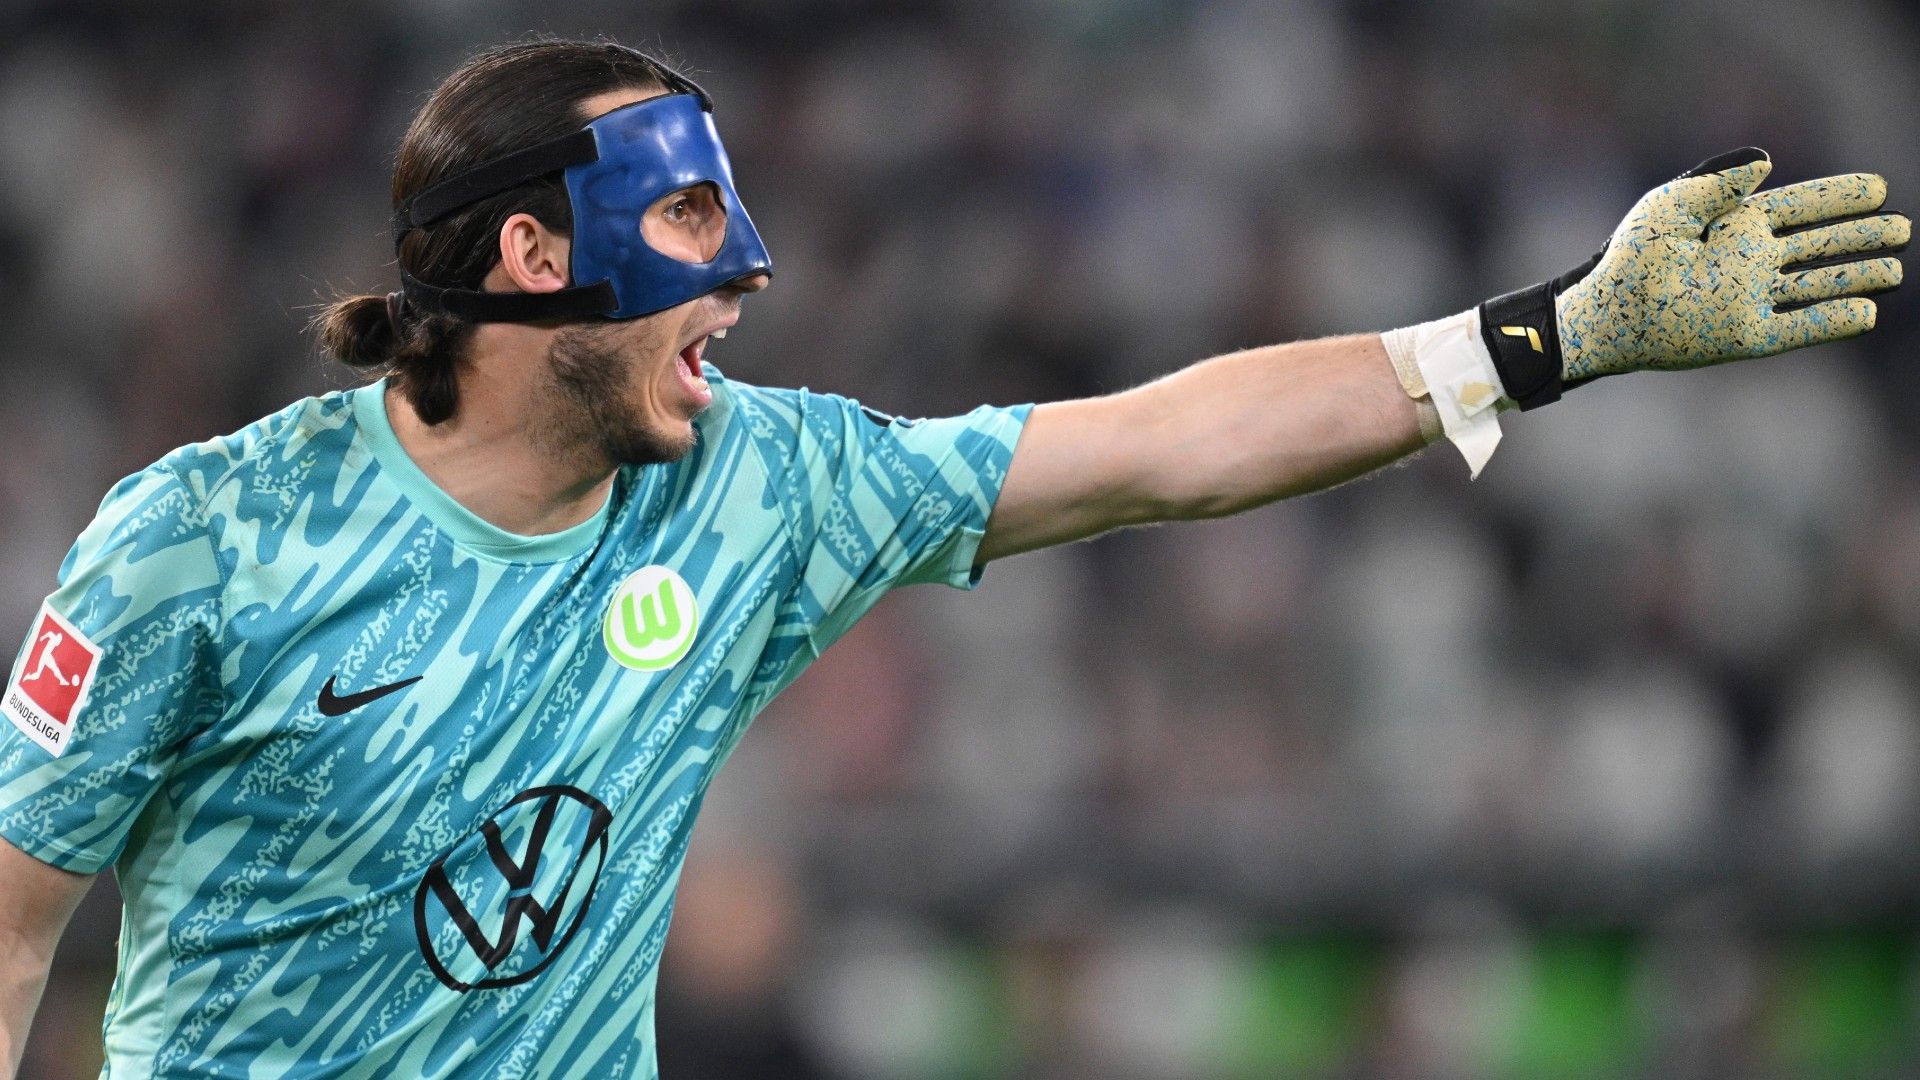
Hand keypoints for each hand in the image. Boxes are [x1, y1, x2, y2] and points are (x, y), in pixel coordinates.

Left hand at [1556, 148, 1907, 380]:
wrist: (1604, 316)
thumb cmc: (1630, 258)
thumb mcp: (1670, 207)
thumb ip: (1717, 182)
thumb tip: (1767, 162)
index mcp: (1736, 226)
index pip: (1799, 207)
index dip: (1837, 198)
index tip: (1876, 187)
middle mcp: (1750, 262)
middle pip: (1818, 245)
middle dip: (1859, 236)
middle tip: (1901, 227)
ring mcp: (1751, 300)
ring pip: (1817, 285)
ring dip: (1855, 276)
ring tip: (1894, 268)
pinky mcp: (1745, 337)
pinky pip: (1798, 328)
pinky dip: (1831, 321)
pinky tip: (1866, 312)